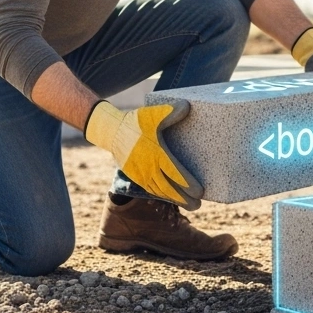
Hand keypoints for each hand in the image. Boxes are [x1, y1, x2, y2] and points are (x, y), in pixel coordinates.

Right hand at [84, 100, 203, 209]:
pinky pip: (151, 190)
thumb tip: (187, 106)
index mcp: (156, 154)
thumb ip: (171, 112)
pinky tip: (171, 198)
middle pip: (170, 189)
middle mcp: (149, 168)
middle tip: (198, 205)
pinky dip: (163, 196)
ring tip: (189, 205)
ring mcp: (141, 175)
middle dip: (185, 198)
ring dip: (175, 200)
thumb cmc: (134, 123)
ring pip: (160, 192)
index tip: (200, 191)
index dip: (188, 184)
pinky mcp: (136, 177)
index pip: (175, 173)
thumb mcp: (152, 115)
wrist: (112, 132)